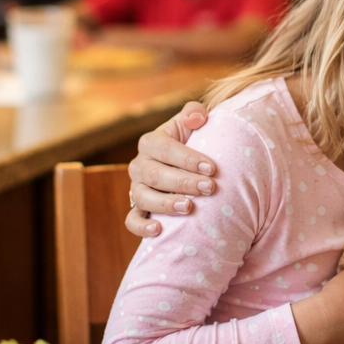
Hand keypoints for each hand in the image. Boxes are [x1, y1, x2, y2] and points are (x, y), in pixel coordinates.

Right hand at [126, 102, 215, 235]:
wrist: (182, 168)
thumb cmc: (190, 145)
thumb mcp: (191, 126)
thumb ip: (194, 113)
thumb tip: (198, 118)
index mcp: (151, 142)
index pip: (165, 148)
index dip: (187, 158)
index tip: (212, 168)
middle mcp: (139, 165)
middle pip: (156, 175)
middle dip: (184, 182)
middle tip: (210, 188)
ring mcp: (136, 189)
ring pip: (143, 198)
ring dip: (166, 204)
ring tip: (189, 208)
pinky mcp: (137, 210)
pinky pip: (132, 220)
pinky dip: (141, 227)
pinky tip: (158, 230)